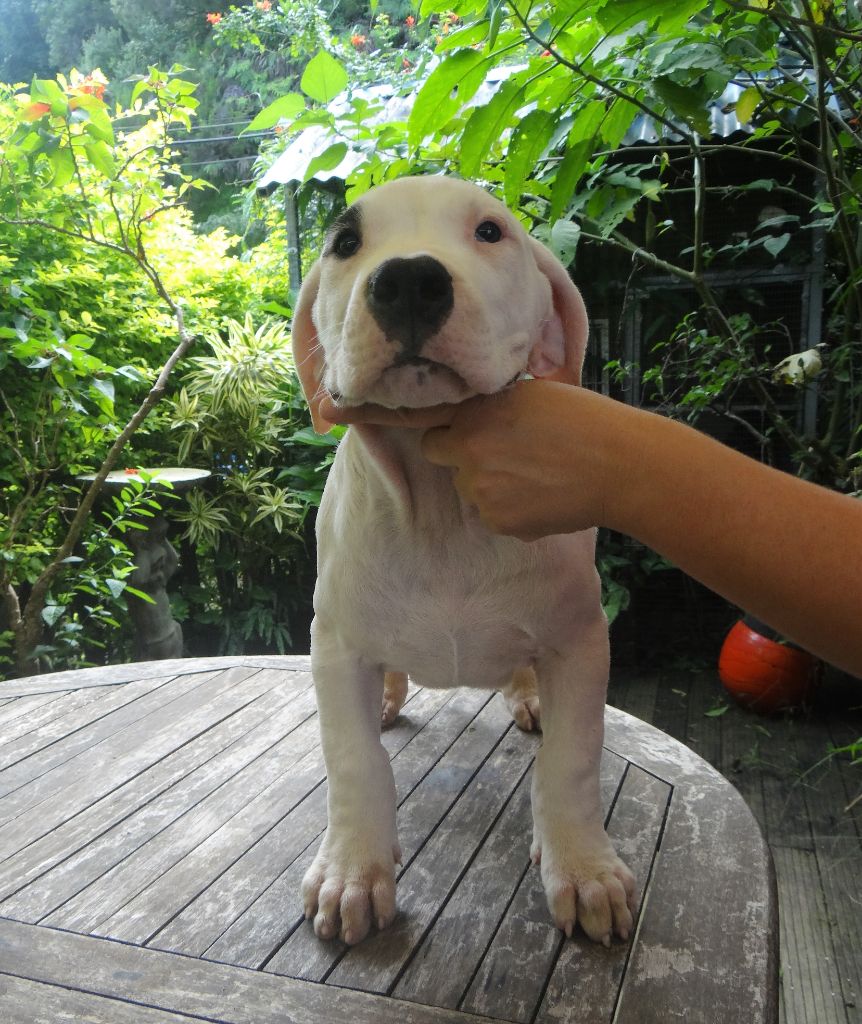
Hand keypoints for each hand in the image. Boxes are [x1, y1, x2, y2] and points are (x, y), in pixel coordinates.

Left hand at [321, 380, 629, 540]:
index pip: (410, 412)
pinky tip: (541, 497)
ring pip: (469, 488)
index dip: (365, 411)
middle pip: (441, 453)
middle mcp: (468, 447)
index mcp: (475, 410)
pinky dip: (510, 509)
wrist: (618, 465)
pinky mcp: (496, 519)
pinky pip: (492, 515)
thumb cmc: (584, 422)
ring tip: (537, 473)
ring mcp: (479, 487)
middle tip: (508, 449)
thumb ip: (491, 407)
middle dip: (463, 453)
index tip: (327, 409)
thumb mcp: (531, 397)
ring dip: (492, 483)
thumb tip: (472, 419)